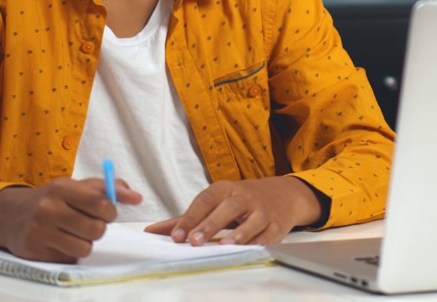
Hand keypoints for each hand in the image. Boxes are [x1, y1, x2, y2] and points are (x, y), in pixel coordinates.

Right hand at [0, 177, 142, 261]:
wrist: (11, 215)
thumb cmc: (53, 199)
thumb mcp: (76, 187)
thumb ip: (109, 188)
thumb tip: (137, 197)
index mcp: (61, 188)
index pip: (100, 202)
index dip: (111, 211)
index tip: (107, 212)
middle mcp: (47, 209)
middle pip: (96, 229)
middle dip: (99, 227)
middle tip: (89, 222)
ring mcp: (39, 233)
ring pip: (85, 248)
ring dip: (85, 242)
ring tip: (74, 232)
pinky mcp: (35, 253)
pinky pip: (70, 259)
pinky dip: (70, 252)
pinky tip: (59, 241)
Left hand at [143, 177, 322, 245]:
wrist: (283, 194)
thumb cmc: (242, 200)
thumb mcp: (216, 202)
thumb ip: (186, 218)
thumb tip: (153, 230)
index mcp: (226, 189)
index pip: (205, 200)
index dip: (190, 217)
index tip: (176, 235)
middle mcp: (244, 197)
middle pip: (228, 208)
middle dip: (210, 224)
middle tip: (194, 241)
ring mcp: (263, 210)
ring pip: (252, 220)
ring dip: (239, 232)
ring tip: (226, 244)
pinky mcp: (277, 224)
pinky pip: (270, 233)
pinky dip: (261, 240)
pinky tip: (251, 248)